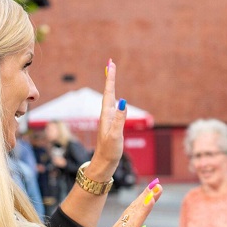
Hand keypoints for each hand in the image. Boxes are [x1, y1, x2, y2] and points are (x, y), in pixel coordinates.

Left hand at [89, 59, 125, 178]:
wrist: (103, 163)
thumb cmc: (109, 151)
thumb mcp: (116, 135)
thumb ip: (120, 119)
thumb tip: (123, 101)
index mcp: (106, 115)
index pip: (109, 92)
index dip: (110, 78)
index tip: (111, 64)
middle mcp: (107, 114)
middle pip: (109, 92)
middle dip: (110, 77)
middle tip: (110, 63)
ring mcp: (109, 119)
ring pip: (111, 98)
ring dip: (111, 86)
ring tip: (111, 74)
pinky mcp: (112, 125)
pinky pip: (114, 107)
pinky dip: (115, 98)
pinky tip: (116, 98)